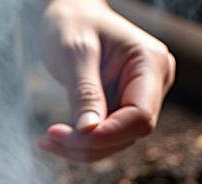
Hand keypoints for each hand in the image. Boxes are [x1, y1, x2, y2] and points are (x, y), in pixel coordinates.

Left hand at [38, 0, 174, 162]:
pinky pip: (106, 139)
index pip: (139, 116)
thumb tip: (89, 131)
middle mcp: (154, 83)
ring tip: (47, 139)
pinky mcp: (123, 110)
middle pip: (128, 134)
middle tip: (48, 138)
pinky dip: (80, 143)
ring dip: (81, 148)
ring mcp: (140, 98)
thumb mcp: (75, 54)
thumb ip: (85, 92)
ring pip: (116, 143)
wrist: (72, 16)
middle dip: (88, 144)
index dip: (105, 134)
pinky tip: (55, 138)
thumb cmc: (74, 24)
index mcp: (151, 63)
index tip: (63, 134)